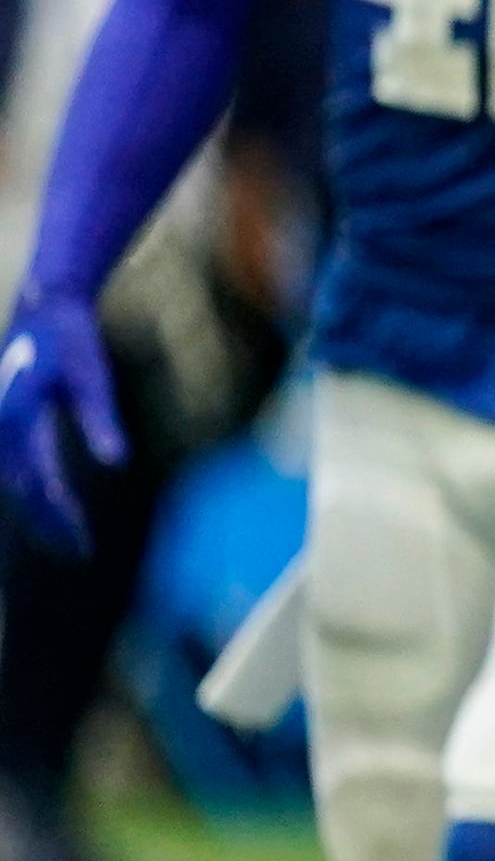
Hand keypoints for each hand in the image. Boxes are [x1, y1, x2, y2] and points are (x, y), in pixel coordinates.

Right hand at [0, 282, 121, 556]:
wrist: (44, 307)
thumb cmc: (72, 341)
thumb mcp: (92, 377)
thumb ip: (101, 420)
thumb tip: (116, 463)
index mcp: (17, 419)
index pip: (36, 483)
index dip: (58, 517)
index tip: (83, 545)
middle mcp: (1, 427)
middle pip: (22, 491)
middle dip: (49, 524)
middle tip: (80, 554)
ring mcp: (0, 426)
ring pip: (15, 484)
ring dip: (39, 515)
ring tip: (70, 544)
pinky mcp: (7, 424)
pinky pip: (15, 469)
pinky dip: (33, 494)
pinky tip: (54, 513)